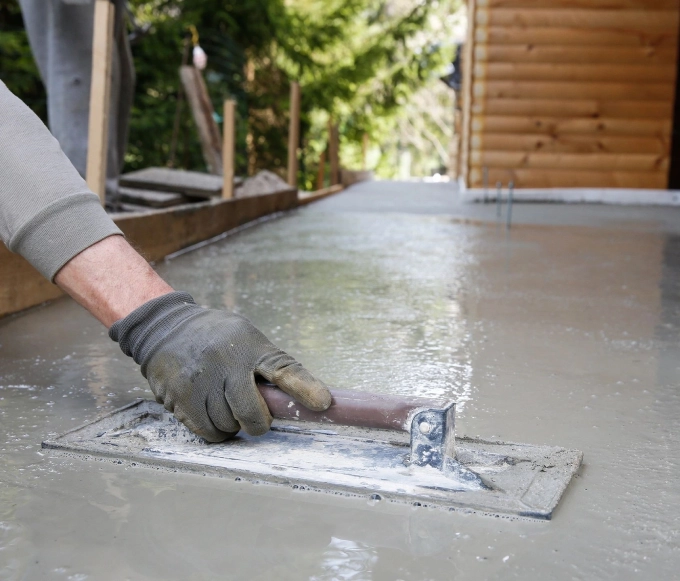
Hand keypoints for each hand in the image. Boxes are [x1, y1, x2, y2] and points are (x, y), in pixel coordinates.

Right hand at [109, 291, 331, 441]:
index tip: (323, 402)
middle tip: (256, 416)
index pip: (284, 369)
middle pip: (254, 413)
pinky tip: (210, 411)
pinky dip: (216, 431)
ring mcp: (202, 382)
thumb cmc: (216, 337)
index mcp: (251, 347)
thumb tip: (304, 396)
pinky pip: (210, 433)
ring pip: (230, 427)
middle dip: (259, 422)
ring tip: (224, 402)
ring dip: (233, 423)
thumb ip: (268, 364)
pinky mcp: (181, 398)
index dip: (305, 388)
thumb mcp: (246, 337)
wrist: (165, 328)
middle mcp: (227, 363)